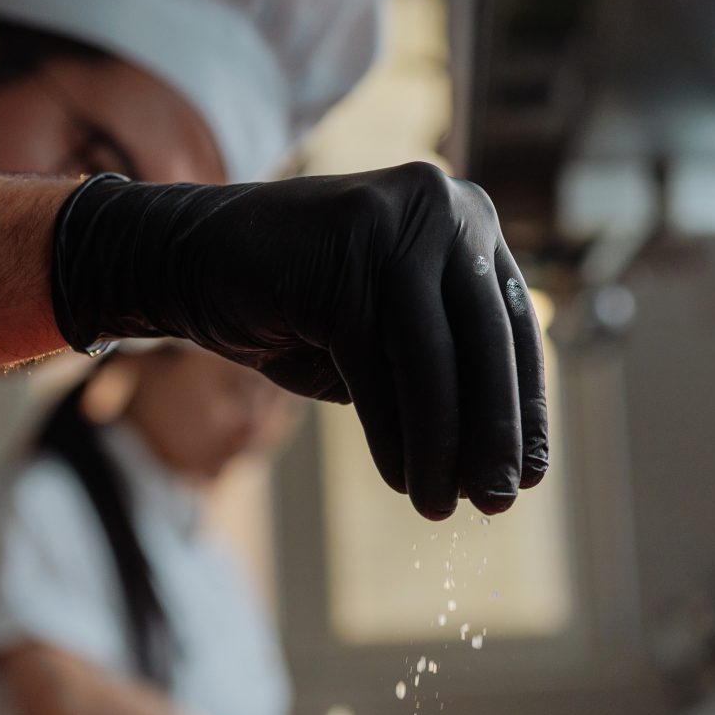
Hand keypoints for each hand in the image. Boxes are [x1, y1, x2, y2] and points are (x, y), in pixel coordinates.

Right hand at [49, 162, 545, 519]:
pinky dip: (391, 432)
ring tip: (443, 508)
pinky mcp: (344, 256)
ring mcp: (391, 224)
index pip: (513, 324)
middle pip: (485, 338)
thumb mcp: (385, 337)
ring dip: (442, 445)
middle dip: (493, 432)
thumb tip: (501, 460)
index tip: (529, 473)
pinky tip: (400, 479)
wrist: (185, 259)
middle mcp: (442, 206)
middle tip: (499, 504)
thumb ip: (442, 370)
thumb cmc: (296, 307)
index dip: (524, 405)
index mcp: (464, 218)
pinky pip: (378, 364)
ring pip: (434, 357)